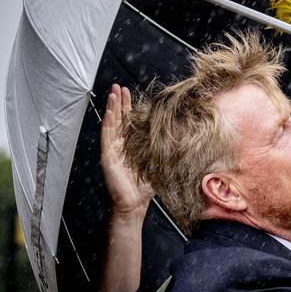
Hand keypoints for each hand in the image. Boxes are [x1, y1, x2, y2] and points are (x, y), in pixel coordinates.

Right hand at [100, 84, 152, 219]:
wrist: (133, 205)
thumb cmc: (146, 187)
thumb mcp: (158, 163)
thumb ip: (164, 151)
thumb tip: (184, 139)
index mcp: (131, 146)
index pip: (129, 123)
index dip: (129, 107)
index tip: (130, 92)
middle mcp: (120, 146)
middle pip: (119, 119)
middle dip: (119, 102)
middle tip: (119, 86)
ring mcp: (112, 150)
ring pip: (111, 124)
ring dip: (112, 108)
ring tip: (113, 92)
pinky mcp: (107, 157)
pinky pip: (106, 136)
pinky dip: (108, 122)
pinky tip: (109, 111)